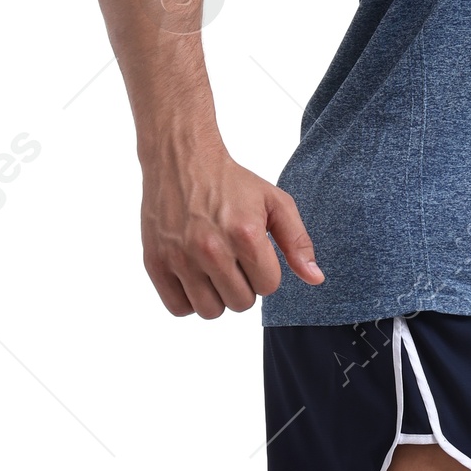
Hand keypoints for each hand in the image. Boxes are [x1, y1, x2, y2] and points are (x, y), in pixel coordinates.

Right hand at [141, 143, 322, 317]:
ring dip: (217, 296)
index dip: (265, 272)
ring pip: (210, 311)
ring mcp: (180, 257)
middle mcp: (211, 248)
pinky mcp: (155, 262)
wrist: (181, 159)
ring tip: (214, 271)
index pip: (268, 286)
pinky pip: (178, 308)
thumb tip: (315, 280)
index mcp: (245, 234)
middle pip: (240, 303)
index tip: (254, 253)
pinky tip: (193, 277)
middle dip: (243, 285)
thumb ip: (298, 242)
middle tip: (234, 261)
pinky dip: (188, 300)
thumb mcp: (275, 203)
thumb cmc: (231, 182)